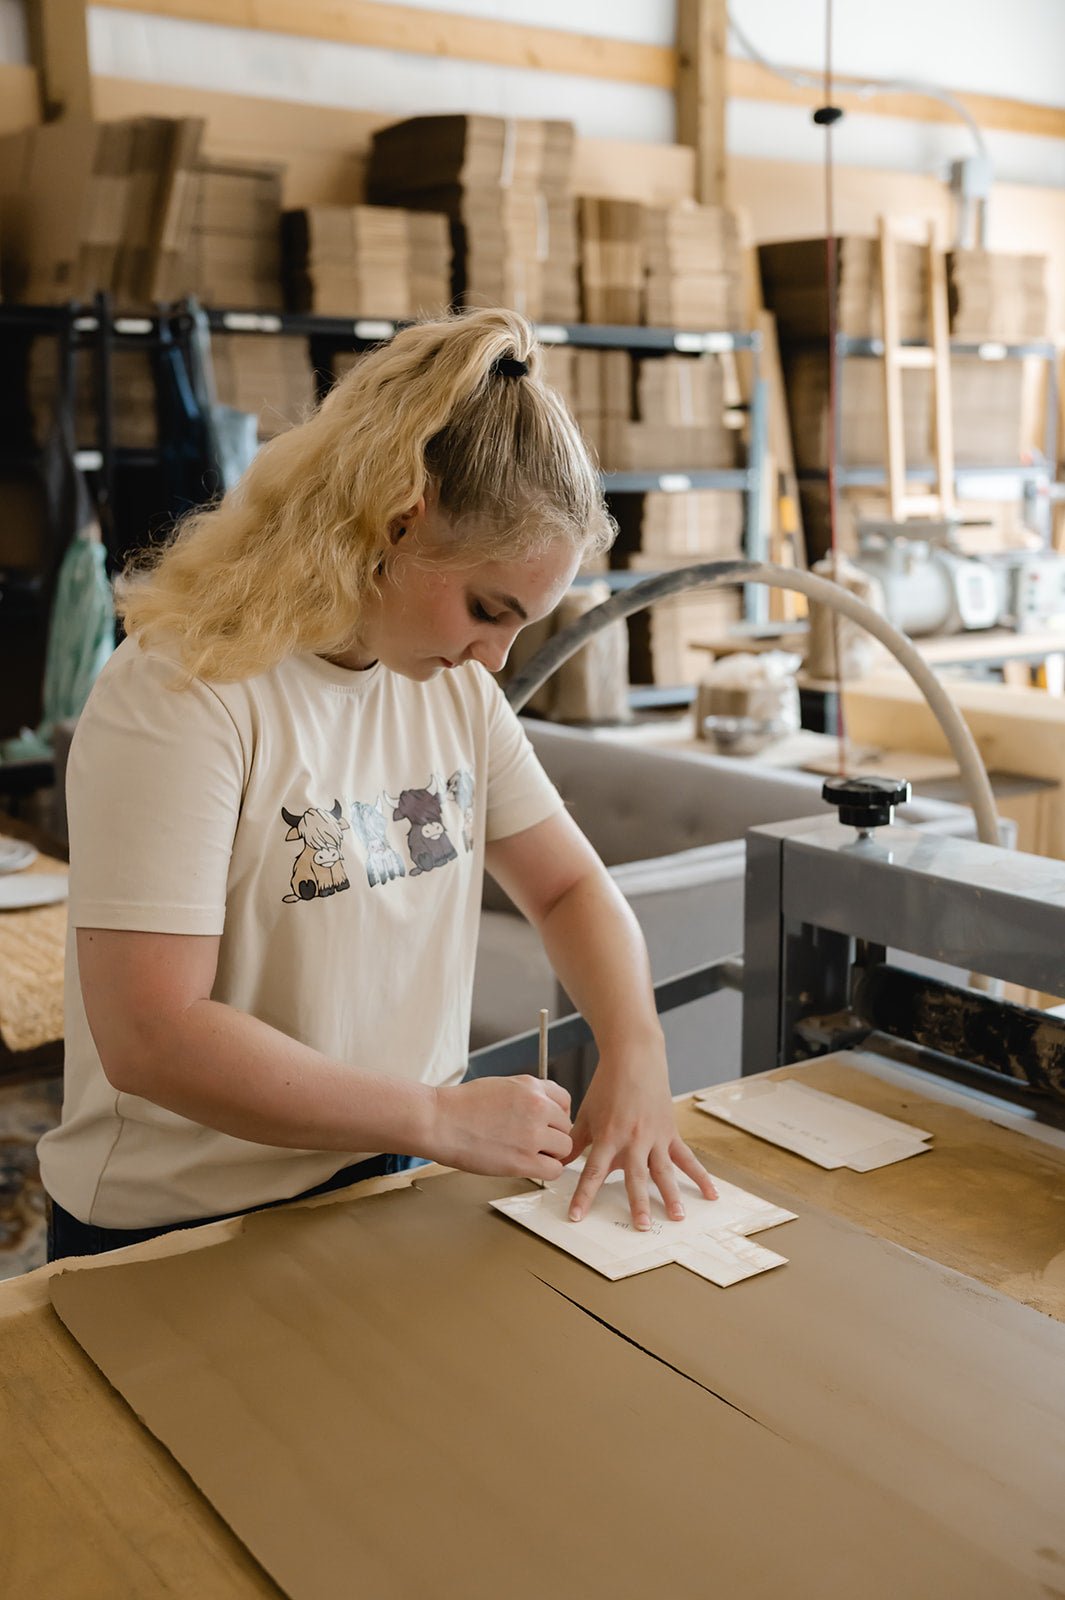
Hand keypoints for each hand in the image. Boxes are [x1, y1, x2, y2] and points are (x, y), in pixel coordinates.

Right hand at [430, 1076, 572, 1180]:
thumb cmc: (460, 1106)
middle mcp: (537, 1107)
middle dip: (552, 1135)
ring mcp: (532, 1134)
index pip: (564, 1101)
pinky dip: (546, 1170)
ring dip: (550, 1153)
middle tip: (533, 1142)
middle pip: (566, 1126)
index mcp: (531, 1086)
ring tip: (528, 1154)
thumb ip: (526, 1095)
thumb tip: (543, 1109)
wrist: (438, 1121)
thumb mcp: (501, 1086)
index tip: (547, 1124)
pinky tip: (529, 1167)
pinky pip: (554, 1170)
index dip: (556, 1115)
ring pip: (564, 1148)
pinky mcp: (524, 1160)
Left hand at [565, 1043, 716, 1228]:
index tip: (577, 1216)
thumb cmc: (607, 1086)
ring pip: (664, 1170)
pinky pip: (687, 1158)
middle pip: (635, 1176)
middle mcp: (633, 1138)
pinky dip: (700, 1176)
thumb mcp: (586, 1114)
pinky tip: (711, 1194)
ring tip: (676, 1216)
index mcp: (609, 1135)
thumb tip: (555, 1165)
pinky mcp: (670, 1133)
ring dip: (671, 1195)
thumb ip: (574, 1143)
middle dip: (637, 1202)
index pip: (593, 1171)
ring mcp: (655, 1136)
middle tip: (640, 1225)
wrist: (634, 1058)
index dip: (584, 1195)